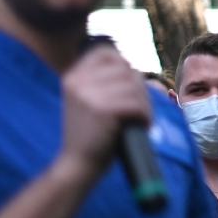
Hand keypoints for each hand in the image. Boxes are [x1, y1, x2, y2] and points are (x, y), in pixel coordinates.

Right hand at [60, 44, 149, 176]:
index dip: (123, 63)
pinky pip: (136, 104)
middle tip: (140, 106)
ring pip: (134, 86)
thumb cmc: (89, 133)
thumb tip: (130, 66)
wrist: (77, 165)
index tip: (129, 82)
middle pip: (125, 69)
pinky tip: (142, 124)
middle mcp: (78, 81)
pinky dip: (145, 115)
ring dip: (144, 103)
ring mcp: (88, 94)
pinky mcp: (102, 109)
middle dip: (139, 88)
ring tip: (142, 116)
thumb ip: (101, 81)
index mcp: (72, 76)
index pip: (105, 52)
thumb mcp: (85, 100)